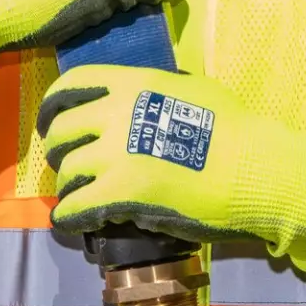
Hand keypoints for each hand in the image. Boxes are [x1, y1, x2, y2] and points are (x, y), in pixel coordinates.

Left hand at [38, 65, 305, 271]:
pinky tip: (71, 222)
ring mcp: (116, 155)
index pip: (73, 85)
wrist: (253, 168)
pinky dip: (68, 217)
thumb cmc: (235, 128)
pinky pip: (76, 207)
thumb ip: (161, 89)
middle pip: (61, 131)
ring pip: (67, 172)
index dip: (53, 104)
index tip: (52, 119)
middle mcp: (117, 114)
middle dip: (57, 150)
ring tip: (77, 196)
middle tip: (66, 164)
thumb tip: (149, 94)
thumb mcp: (196, 88)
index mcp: (134, 84)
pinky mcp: (121, 194)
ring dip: (68, 186)